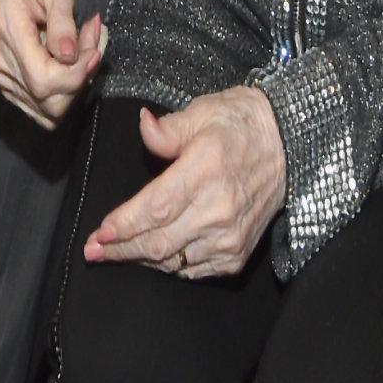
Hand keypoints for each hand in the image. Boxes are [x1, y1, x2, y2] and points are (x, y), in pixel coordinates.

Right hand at [0, 0, 105, 129]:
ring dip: (75, 85)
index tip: (95, 53)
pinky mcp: (9, 77)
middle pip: (45, 99)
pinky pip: (41, 105)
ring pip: (46, 107)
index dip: (75, 76)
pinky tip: (71, 61)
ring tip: (84, 47)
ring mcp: (1, 67)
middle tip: (94, 44)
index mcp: (8, 23)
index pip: (42, 77)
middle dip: (79, 81)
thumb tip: (68, 58)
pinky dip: (64, 89)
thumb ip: (63, 22)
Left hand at [85, 86, 286, 278]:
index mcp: (205, 170)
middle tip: (93, 251)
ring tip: (116, 254)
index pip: (156, 207)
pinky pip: (196, 270)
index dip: (124, 224)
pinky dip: (171, 267)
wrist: (289, 145)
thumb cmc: (241, 125)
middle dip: (120, 249)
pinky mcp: (239, 251)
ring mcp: (230, 235)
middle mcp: (219, 209)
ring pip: (175, 260)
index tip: (100, 233)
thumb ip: (167, 129)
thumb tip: (143, 127)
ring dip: (142, 260)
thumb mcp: (202, 112)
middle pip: (159, 240)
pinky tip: (153, 258)